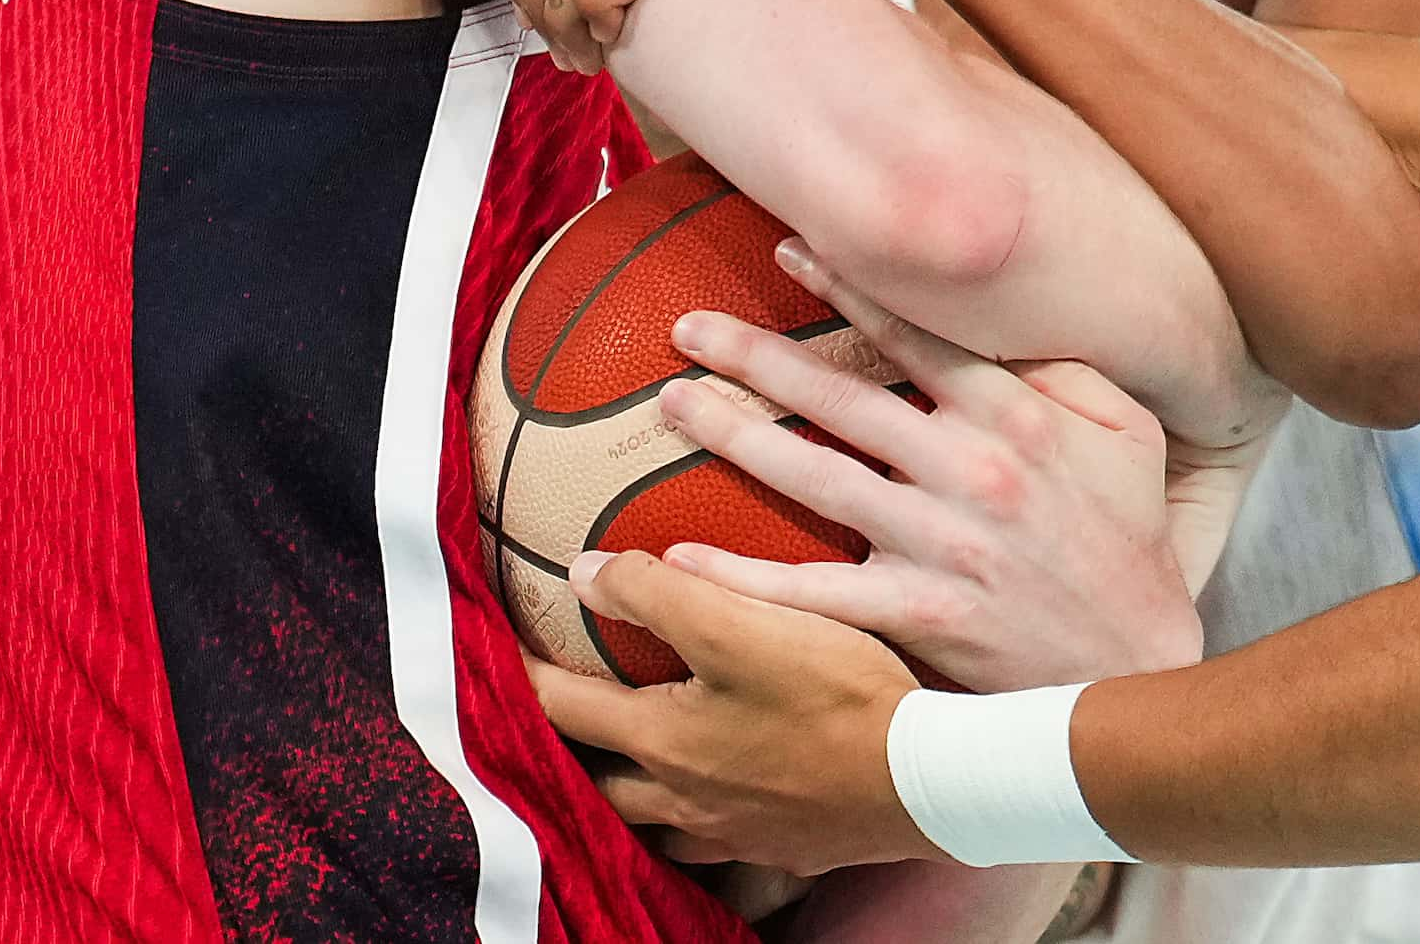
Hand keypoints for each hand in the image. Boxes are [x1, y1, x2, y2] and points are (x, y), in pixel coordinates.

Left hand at [526, 555, 926, 876]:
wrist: (925, 779)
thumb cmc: (836, 695)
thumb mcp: (744, 623)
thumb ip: (658, 594)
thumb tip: (583, 574)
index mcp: (663, 742)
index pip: (563, 708)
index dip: (521, 676)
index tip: (494, 651)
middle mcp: (685, 799)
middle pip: (598, 783)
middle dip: (570, 753)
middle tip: (560, 719)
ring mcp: (735, 831)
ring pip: (654, 822)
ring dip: (631, 795)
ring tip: (633, 766)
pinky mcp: (784, 847)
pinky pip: (717, 841)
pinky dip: (699, 820)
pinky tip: (723, 799)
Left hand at [655, 241, 1204, 690]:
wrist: (1134, 664)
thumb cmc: (1131, 541)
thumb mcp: (1132, 436)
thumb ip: (1069, 373)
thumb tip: (1007, 325)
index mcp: (1017, 418)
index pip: (916, 336)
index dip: (848, 287)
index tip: (786, 249)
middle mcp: (971, 472)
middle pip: (843, 398)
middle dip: (756, 356)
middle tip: (688, 325)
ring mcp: (939, 546)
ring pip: (815, 479)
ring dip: (735, 436)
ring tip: (673, 404)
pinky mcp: (916, 616)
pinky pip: (811, 592)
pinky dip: (740, 579)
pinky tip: (677, 560)